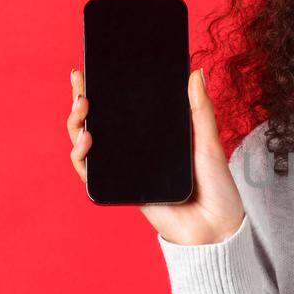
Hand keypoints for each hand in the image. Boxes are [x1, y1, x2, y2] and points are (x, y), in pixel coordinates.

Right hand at [68, 67, 246, 244]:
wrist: (216, 228)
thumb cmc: (217, 188)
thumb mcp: (209, 142)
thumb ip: (200, 109)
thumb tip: (195, 71)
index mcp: (156, 135)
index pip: (124, 107)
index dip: (105, 88)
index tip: (94, 66)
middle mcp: (137, 150)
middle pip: (99, 122)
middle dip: (81, 98)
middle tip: (80, 81)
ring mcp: (126, 169)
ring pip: (87, 144)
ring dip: (76, 123)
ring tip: (83, 106)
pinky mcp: (121, 189)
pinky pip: (91, 173)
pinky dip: (81, 156)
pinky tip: (87, 140)